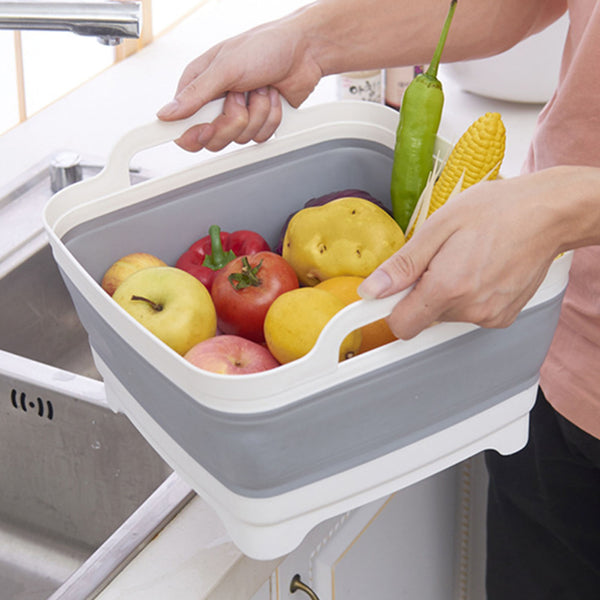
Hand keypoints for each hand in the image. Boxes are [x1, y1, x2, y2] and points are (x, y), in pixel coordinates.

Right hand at [156, 16, 323, 151]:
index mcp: (200, 85)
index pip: (182, 124)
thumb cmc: (265, 46)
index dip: (192, 134)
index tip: (204, 130)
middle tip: (240, 98)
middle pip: (213, 139)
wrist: (305, 52)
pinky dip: (271, 118)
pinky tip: (273, 97)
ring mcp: (239, 114)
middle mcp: (217, 103)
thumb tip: (167, 113)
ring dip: (257, 114)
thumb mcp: (225, 67)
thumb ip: (195, 93)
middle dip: (233, 120)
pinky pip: (260, 138)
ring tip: (261, 89)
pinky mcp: (259, 122)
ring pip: (240, 139)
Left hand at [358, 171, 566, 338]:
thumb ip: (403, 265)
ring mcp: (490, 316)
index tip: (386, 294)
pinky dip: (466, 296)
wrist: (547, 213)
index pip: (401, 325)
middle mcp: (470, 309)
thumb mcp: (438, 226)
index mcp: (448, 287)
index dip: (389, 309)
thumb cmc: (497, 210)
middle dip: (420, 292)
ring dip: (445, 293)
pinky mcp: (503, 317)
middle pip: (423, 317)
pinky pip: (469, 313)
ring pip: (446, 315)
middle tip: (437, 260)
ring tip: (463, 259)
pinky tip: (479, 270)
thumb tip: (373, 290)